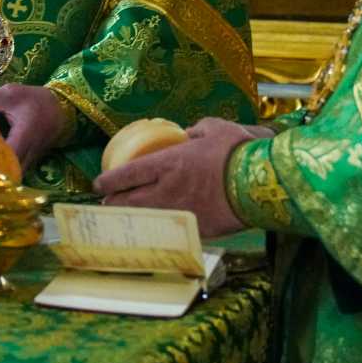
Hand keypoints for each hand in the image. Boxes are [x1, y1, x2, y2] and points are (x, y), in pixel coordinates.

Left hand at [0, 83, 73, 165]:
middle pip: (4, 173)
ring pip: (7, 177)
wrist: (60, 109)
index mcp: (24, 136)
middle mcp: (27, 155)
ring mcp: (28, 163)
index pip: (5, 157)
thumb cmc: (34, 100)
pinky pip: (10, 173)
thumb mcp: (9, 95)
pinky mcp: (26, 165)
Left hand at [93, 116, 265, 238]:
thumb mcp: (215, 129)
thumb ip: (197, 130)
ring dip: (133, 221)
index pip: (128, 173)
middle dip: (114, 205)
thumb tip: (189, 133)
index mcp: (169, 163)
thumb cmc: (238, 151)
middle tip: (106, 206)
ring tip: (124, 222)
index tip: (99, 184)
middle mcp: (168, 189)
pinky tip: (157, 234)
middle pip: (130, 201)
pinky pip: (172, 231)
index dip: (109, 180)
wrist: (262, 182)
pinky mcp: (199, 229)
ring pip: (148, 220)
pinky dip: (162, 232)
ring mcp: (182, 212)